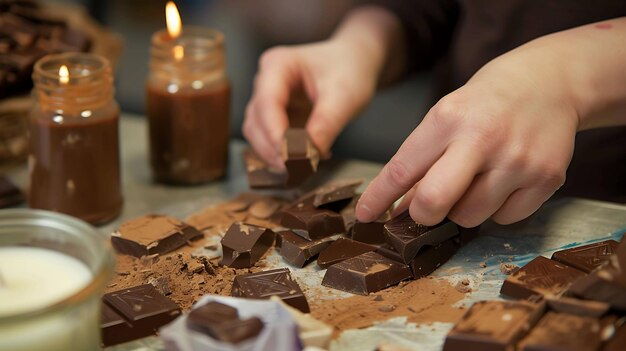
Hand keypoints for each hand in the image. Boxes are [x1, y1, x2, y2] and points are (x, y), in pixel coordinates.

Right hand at [243, 40, 377, 167]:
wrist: (355, 63)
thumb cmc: (349, 69)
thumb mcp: (345, 95)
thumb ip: (326, 124)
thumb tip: (308, 156)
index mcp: (277, 65)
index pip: (267, 103)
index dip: (275, 133)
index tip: (289, 158)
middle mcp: (265, 82)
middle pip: (256, 122)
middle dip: (273, 148)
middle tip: (297, 169)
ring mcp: (267, 100)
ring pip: (257, 134)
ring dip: (275, 155)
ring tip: (304, 166)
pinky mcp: (275, 117)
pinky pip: (269, 140)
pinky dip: (284, 154)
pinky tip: (308, 158)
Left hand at [356, 42, 580, 226]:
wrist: (549, 82)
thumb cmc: (485, 103)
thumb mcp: (445, 116)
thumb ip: (423, 160)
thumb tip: (401, 208)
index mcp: (448, 119)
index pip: (401, 170)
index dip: (378, 198)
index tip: (364, 215)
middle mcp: (482, 139)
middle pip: (433, 202)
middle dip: (422, 214)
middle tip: (425, 208)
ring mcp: (517, 160)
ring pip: (469, 217)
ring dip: (463, 208)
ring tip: (476, 179)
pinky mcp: (546, 178)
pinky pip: (505, 218)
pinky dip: (497, 208)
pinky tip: (505, 180)